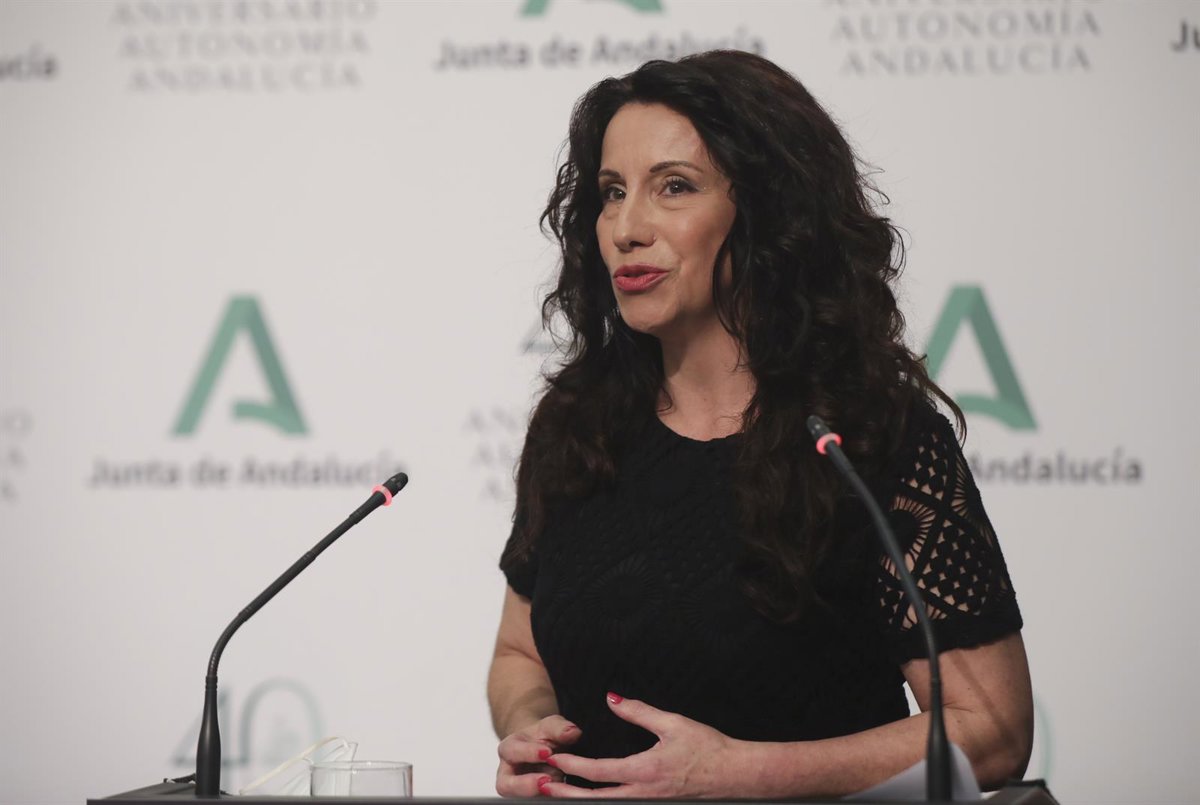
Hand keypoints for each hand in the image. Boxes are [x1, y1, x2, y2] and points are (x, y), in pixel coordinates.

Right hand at [496, 715, 581, 796]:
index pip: (511, 751)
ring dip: (536, 793)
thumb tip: (572, 732)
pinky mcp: (531, 798)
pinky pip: (537, 800)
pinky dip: (549, 797)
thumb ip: (560, 728)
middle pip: (506, 783)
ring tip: (555, 786)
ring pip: (519, 797)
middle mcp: (508, 772)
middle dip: (526, 784)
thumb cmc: (544, 737)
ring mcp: (518, 789)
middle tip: (547, 779)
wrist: (544, 748)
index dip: (528, 752)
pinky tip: (561, 792)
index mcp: (509, 749)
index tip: (547, 752)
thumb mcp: (552, 727)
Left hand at [541, 693, 748, 797]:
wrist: (736, 774)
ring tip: (561, 792)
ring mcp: (650, 803)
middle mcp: (643, 794)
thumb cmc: (708, 748)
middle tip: (542, 785)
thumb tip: (611, 698)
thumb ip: (638, 711)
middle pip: (595, 799)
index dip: (572, 765)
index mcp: (644, 772)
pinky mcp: (657, 804)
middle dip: (566, 794)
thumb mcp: (673, 723)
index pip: (598, 772)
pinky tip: (594, 795)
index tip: (553, 757)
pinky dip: (604, 801)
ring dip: (582, 800)